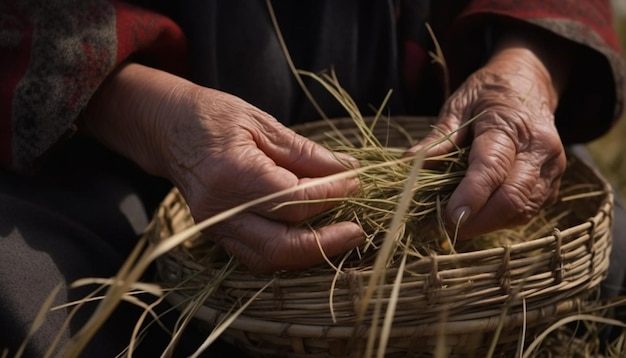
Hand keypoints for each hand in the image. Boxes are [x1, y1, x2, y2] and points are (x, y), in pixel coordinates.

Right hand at [83, 63, 363, 272]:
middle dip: (326, 242)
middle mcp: (220, 210)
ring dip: (310, 254)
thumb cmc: (213, 117)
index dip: (331, 195)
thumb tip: (346, 170)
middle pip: (281, 245)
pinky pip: (256, 256)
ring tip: (340, 236)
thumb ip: (305, 152)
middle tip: (357, 229)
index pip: (293, 200)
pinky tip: (311, 238)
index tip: (355, 183)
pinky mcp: (216, 235)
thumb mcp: (262, 123)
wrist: (168, 128)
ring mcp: (214, 227)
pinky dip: (288, 252)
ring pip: (268, 259)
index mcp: (232, 174)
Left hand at [406, 34, 567, 238]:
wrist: (530, 82)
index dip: (471, 196)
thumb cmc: (488, 94)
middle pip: (513, 198)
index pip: (493, 167)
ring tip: (453, 225)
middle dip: (477, 221)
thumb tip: (409, 163)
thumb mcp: (458, 106)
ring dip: (487, 225)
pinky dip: (499, 220)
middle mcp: (539, 149)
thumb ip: (438, 139)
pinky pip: (527, 211)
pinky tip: (476, 216)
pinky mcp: (553, 184)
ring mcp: (552, 169)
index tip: (448, 217)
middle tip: (442, 227)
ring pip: (523, 211)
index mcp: (511, 125)